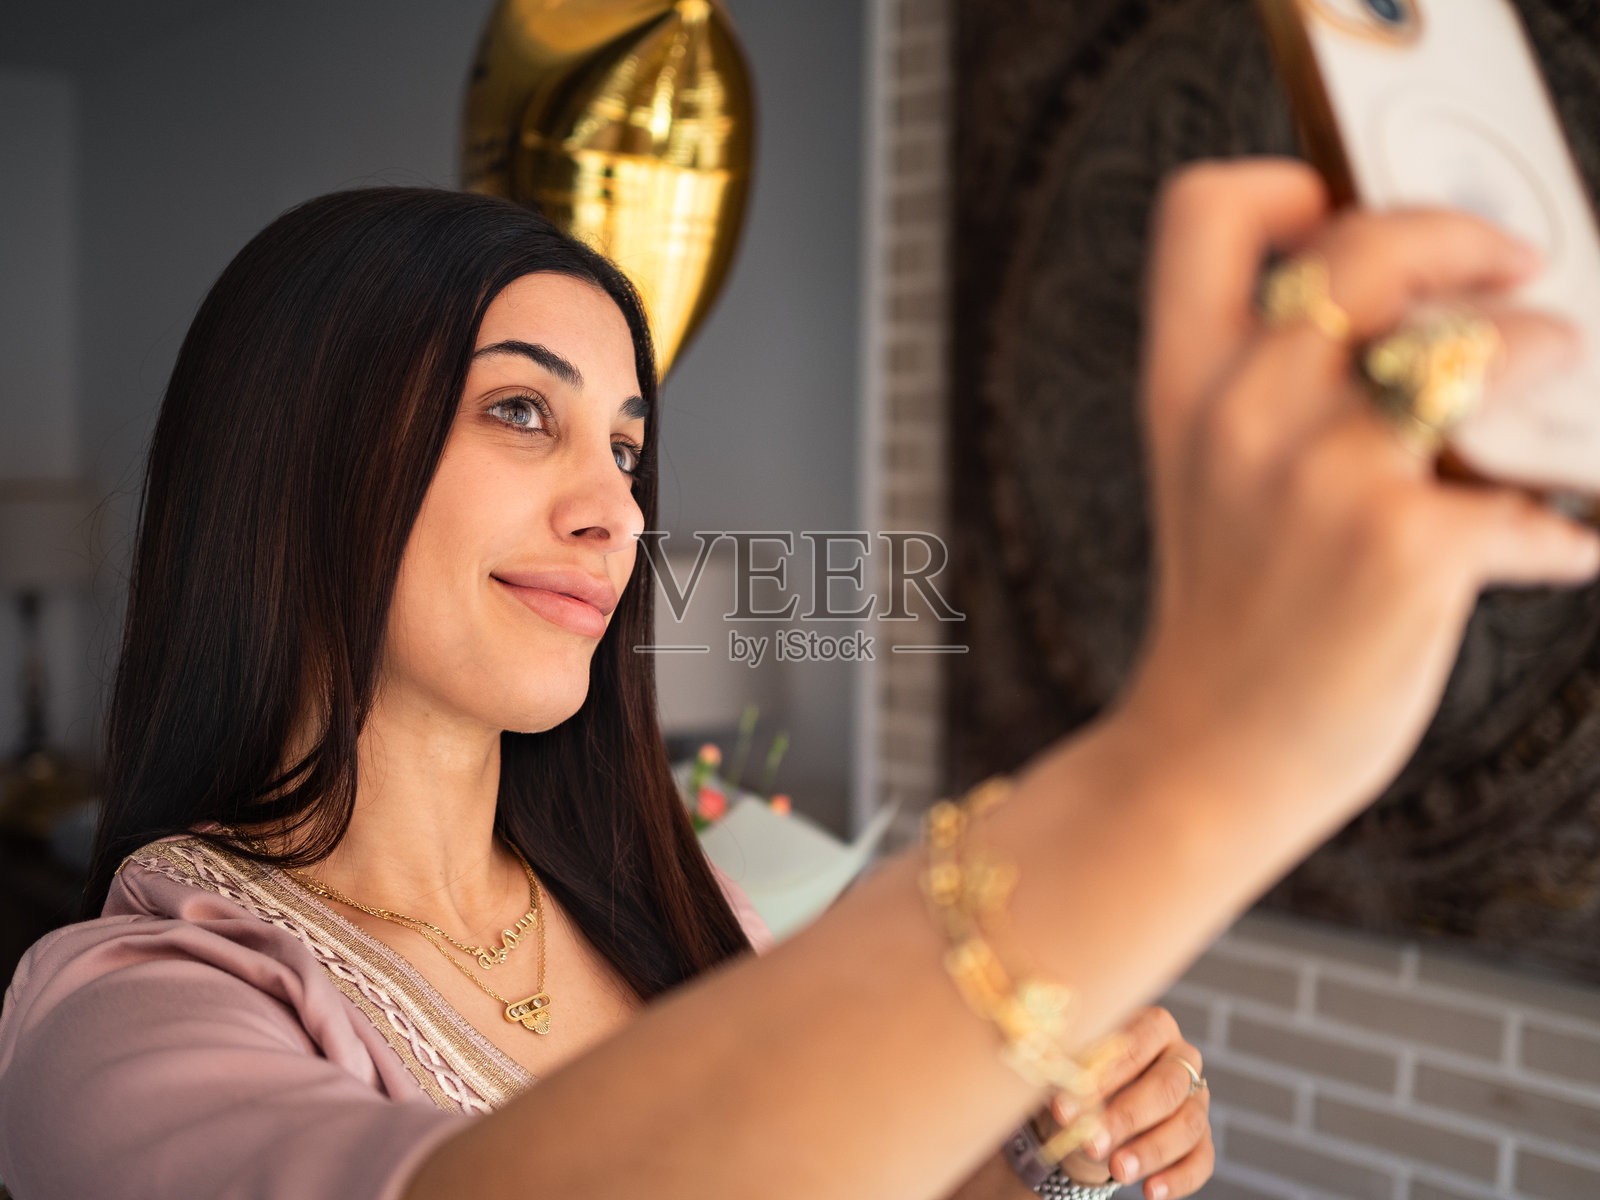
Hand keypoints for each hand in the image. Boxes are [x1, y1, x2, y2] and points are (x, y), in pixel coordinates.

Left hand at [1054, 1006, 1211, 1199]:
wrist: (1088, 1113)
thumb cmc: (1079, 1079)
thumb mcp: (1071, 1072)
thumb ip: (1074, 1079)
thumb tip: (1066, 1104)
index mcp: (1152, 1026)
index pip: (1137, 1043)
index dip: (1105, 1074)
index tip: (1070, 1104)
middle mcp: (1182, 1058)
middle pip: (1167, 1087)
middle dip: (1127, 1118)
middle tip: (1092, 1143)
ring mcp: (1197, 1098)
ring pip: (1187, 1125)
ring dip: (1150, 1151)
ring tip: (1116, 1171)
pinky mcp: (1202, 1138)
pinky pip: (1201, 1160)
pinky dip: (1178, 1179)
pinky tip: (1151, 1192)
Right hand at [1115, 158, 1599, 844]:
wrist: (1205, 758)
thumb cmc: (1228, 618)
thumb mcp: (1209, 479)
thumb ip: (1273, 388)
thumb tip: (1425, 311)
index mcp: (1185, 387)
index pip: (1205, 213)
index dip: (1283, 187)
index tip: (1341, 214)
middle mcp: (1244, 413)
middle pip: (1370, 246)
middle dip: (1464, 235)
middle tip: (1512, 265)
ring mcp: (1323, 477)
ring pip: (1482, 348)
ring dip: (1547, 356)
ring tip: (1550, 393)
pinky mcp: (1405, 548)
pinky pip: (1530, 500)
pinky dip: (1560, 527)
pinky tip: (1547, 549)